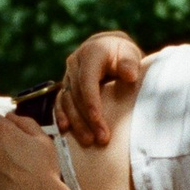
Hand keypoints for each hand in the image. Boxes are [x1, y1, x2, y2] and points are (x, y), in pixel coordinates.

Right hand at [53, 31, 144, 146]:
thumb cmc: (122, 53)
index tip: (98, 120)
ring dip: (76, 122)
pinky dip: (62, 116)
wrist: (109, 48)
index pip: (87, 80)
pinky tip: (65, 131)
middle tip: (100, 138)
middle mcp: (74, 63)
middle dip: (86, 118)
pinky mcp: (65, 86)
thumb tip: (129, 75)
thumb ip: (129, 62)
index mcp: (90, 53)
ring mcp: (68, 75)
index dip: (91, 101)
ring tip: (88, 141)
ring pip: (67, 101)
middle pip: (76, 94)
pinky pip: (60, 102)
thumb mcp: (129, 53)